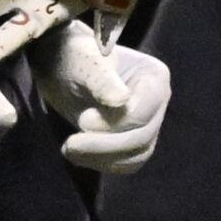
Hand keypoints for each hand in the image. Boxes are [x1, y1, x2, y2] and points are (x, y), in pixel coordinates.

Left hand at [30, 20, 171, 173]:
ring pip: (136, 156)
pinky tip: (78, 153)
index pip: (142, 114)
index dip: (112, 124)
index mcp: (155, 76)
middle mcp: (159, 101)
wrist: (61, 67)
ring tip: (69, 148)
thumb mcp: (85, 64)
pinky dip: (101, 163)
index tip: (82, 121)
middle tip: (69, 145)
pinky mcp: (135, 141)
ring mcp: (150, 123)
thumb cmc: (74, 57)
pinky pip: (126, 164)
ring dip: (100, 158)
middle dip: (104, 146)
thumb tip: (122, 100)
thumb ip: (102, 81)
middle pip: (141, 138)